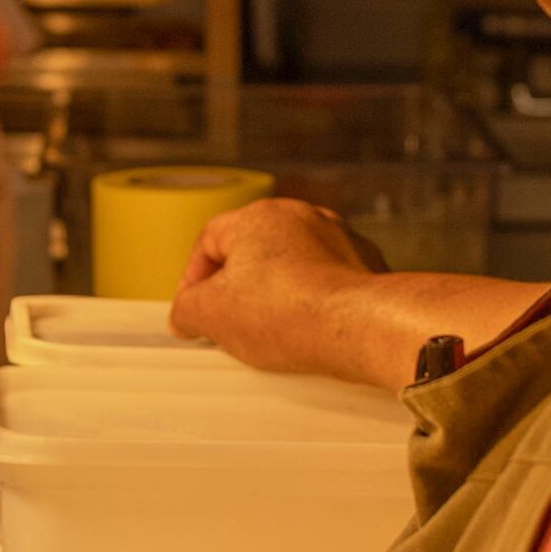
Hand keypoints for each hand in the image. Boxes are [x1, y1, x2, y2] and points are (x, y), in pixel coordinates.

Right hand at [170, 196, 387, 379]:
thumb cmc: (290, 312)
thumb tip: (185, 316)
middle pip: (253, 253)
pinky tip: (306, 332)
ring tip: (270, 334)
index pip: (209, 241)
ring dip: (276, 297)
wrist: (360, 327)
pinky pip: (327, 284)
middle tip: (229, 323)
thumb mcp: (210, 315)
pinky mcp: (366, 268)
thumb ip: (186, 310)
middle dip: (237, 290)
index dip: (193, 280)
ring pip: (293, 268)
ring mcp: (338, 240)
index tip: (193, 311)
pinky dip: (313, 305)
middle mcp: (302, 218)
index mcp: (259, 217)